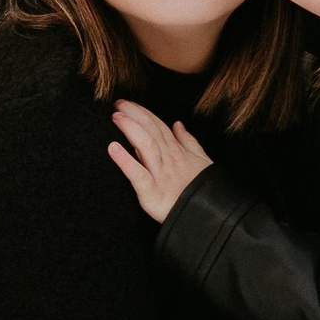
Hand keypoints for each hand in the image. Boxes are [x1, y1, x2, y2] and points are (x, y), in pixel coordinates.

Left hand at [108, 100, 214, 223]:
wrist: (206, 217)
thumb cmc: (203, 190)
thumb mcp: (200, 161)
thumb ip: (188, 141)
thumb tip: (178, 124)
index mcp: (176, 152)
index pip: (158, 125)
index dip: (142, 112)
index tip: (128, 102)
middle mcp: (168, 159)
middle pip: (150, 130)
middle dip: (134, 114)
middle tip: (118, 102)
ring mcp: (160, 175)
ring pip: (146, 145)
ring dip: (130, 129)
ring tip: (116, 117)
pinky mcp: (152, 192)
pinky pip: (138, 174)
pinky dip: (125, 161)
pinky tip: (113, 148)